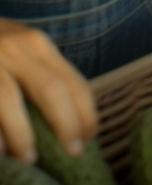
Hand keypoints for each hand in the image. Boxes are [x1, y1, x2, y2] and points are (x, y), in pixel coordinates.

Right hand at [0, 19, 95, 162]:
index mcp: (39, 45)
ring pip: (10, 98)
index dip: (86, 112)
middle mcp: (18, 49)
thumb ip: (42, 73)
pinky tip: (0, 149)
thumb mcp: (23, 48)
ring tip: (31, 157)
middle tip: (75, 151)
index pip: (72, 80)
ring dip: (23, 132)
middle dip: (67, 123)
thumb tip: (70, 116)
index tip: (91, 136)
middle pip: (51, 89)